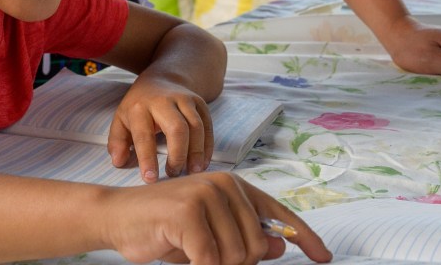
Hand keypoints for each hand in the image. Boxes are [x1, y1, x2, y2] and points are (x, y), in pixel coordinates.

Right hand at [97, 172, 331, 264]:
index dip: (304, 237)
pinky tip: (179, 252)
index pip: (278, 213)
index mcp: (234, 186)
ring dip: (211, 264)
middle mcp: (224, 184)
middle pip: (255, 247)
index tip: (323, 256)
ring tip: (186, 249)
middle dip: (233, 263)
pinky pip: (209, 260)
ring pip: (235, 256)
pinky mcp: (188, 213)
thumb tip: (279, 245)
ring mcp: (206, 195)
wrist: (116, 217)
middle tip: (201, 253)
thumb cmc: (163, 228)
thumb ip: (244, 236)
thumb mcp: (210, 235)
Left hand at [109, 75, 212, 181]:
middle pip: (177, 128)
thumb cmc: (139, 106)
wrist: (161, 79)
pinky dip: (207, 147)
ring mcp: (184, 100)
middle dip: (178, 154)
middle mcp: (164, 101)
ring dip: (196, 152)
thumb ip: (117, 142)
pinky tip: (202, 162)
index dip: (147, 158)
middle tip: (174, 174)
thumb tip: (119, 162)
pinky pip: (207, 126)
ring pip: (196, 127)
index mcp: (140, 107)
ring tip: (192, 172)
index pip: (143, 135)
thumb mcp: (121, 119)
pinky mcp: (200, 103)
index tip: (150, 178)